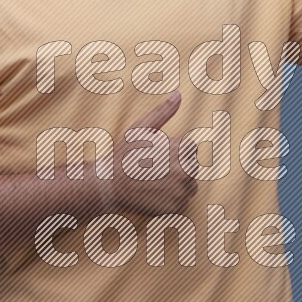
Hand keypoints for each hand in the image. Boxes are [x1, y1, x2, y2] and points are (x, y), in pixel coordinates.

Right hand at [108, 90, 199, 217]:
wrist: (109, 185)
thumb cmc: (123, 155)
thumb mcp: (140, 129)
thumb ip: (163, 112)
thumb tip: (179, 93)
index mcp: (181, 149)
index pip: (190, 148)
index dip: (172, 150)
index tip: (155, 155)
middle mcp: (185, 170)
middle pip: (192, 166)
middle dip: (176, 166)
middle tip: (153, 169)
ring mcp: (181, 191)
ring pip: (190, 185)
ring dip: (177, 184)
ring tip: (155, 182)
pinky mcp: (177, 208)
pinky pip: (183, 202)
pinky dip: (172, 200)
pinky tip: (155, 194)